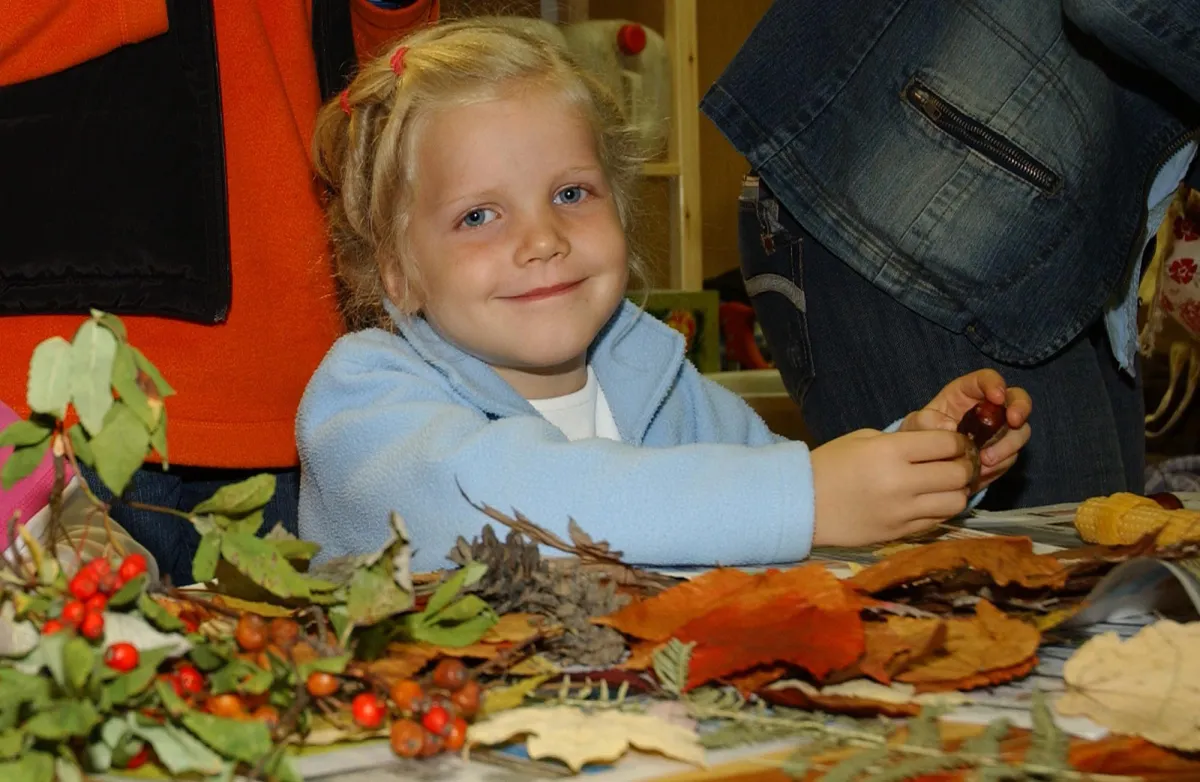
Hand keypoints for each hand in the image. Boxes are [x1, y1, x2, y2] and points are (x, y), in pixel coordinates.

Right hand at [810, 428, 974, 546]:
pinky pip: (937, 521)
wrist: (801, 504)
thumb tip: (942, 440)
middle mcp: (900, 482)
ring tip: (944, 485)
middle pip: (958, 474)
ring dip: (956, 491)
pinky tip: (929, 501)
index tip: (956, 443)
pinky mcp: (899, 533)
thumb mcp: (863, 438)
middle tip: (956, 463)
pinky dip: (940, 509)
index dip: (958, 442)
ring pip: (955, 502)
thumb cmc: (830, 464)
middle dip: (963, 466)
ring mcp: (901, 512)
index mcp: (889, 452)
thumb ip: (904, 438)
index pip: (946, 444)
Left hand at [900, 369, 1031, 488]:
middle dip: (1020, 407)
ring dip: (1008, 445)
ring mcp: (999, 430)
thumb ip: (926, 421)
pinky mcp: (1003, 452)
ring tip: (986, 459)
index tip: (997, 397)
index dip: (995, 384)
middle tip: (1014, 421)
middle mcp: (989, 408)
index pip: (987, 379)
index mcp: (967, 392)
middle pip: (1017, 398)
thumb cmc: (921, 434)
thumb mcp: (916, 424)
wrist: (925, 463)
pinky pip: (1012, 455)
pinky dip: (1001, 464)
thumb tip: (950, 428)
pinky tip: (983, 470)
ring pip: (1019, 430)